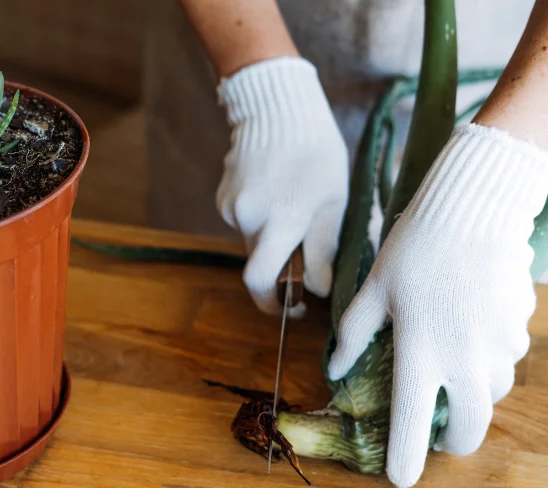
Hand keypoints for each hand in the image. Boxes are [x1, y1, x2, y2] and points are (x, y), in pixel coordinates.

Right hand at [216, 57, 347, 315]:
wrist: (276, 108)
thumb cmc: (315, 151)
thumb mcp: (333, 198)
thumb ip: (324, 247)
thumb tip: (319, 288)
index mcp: (281, 219)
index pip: (260, 280)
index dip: (272, 303)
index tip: (293, 307)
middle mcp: (249, 218)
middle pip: (260, 262)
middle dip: (280, 264)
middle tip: (303, 247)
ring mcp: (231, 208)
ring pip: (253, 242)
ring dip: (272, 237)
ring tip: (291, 203)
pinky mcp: (223, 199)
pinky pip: (244, 224)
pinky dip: (260, 220)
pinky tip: (273, 193)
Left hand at [328, 124, 547, 487]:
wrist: (471, 211)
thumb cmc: (412, 249)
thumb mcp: (373, 290)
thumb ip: (354, 334)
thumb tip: (335, 368)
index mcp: (420, 350)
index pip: (411, 420)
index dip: (405, 456)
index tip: (399, 480)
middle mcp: (464, 358)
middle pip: (469, 427)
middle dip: (452, 441)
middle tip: (437, 433)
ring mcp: (498, 346)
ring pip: (491, 396)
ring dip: (470, 397)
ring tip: (449, 374)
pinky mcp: (519, 330)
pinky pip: (506, 362)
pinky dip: (488, 364)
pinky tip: (470, 335)